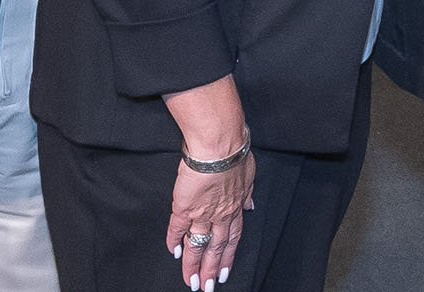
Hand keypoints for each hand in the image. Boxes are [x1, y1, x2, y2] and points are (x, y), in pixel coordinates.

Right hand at [163, 74, 252, 287]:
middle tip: (206, 287)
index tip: (224, 271)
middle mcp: (220, 214)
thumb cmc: (235, 153)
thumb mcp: (250, 175)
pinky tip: (173, 252)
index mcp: (236, 206)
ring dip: (193, 264)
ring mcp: (202, 212)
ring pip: (197, 244)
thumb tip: (251, 204)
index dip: (228, 256)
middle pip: (216, 248)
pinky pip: (177, 228)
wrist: (220, 145)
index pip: (233, 238)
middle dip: (211, 269)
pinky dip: (174, 241)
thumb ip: (248, 192)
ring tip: (190, 281)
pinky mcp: (184, 206)